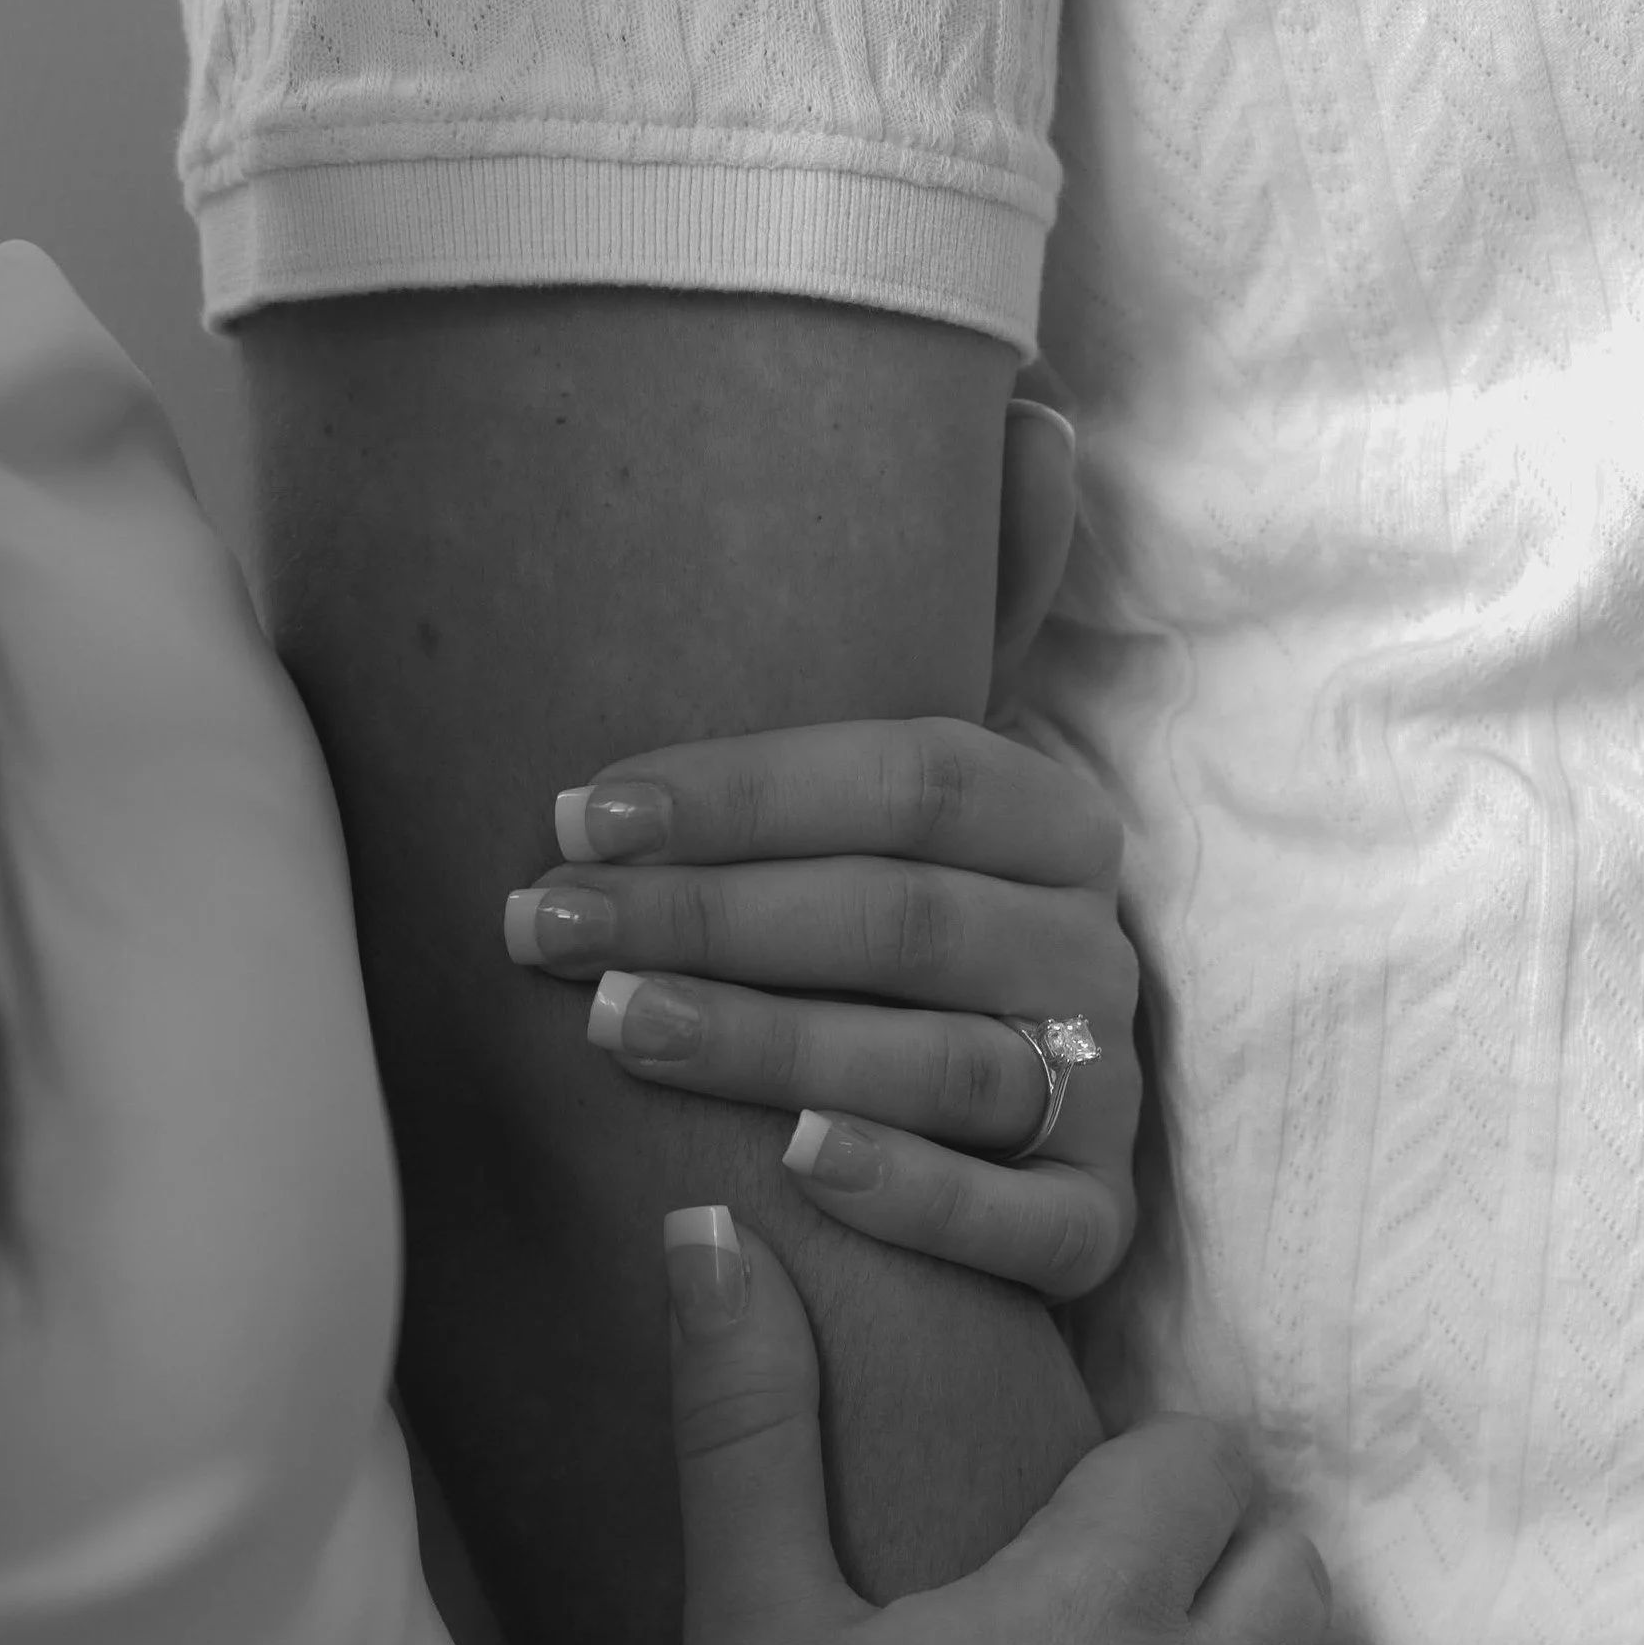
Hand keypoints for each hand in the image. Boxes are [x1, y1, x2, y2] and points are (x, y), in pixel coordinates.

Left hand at [505, 388, 1134, 1301]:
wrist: (968, 1132)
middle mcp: (1095, 949)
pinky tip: (793, 1170)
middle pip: (907, 919)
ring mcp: (1102, 1093)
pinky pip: (1024, 1224)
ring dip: (775, 1044)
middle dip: (712, 919)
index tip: (574, 806)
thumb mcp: (917, 775)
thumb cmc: (891, 928)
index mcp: (1054, 820)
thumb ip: (960, 608)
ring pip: (946, 1065)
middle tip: (542, 929)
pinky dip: (912, 1194)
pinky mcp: (1094, 1229)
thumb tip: (1035, 415)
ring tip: (618, 1030)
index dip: (746, 787)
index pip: (917, 774)